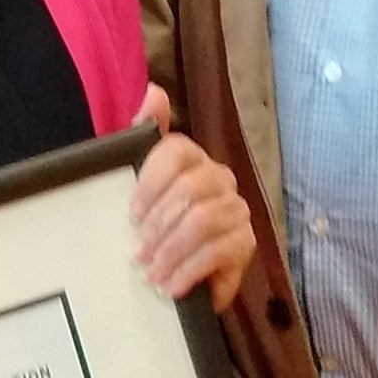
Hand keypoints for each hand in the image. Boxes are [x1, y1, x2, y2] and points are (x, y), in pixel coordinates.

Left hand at [130, 87, 255, 311]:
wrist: (176, 273)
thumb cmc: (152, 224)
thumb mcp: (133, 182)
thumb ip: (140, 136)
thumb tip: (154, 91)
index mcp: (190, 158)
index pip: (176, 151)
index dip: (151, 182)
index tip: (131, 215)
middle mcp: (219, 178)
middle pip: (190, 190)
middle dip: (159, 227)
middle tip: (137, 257)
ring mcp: (236, 210)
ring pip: (203, 222)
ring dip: (172, 252)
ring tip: (152, 275)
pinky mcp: (246, 243)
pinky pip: (219, 251)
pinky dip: (190, 271)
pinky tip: (172, 287)